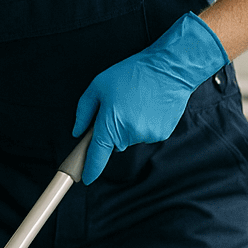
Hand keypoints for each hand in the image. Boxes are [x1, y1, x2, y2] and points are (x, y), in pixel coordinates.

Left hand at [71, 12, 226, 184]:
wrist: (169, 69)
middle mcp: (129, 135)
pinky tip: (149, 107)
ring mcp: (147, 136)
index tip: (84, 178)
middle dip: (112, 130)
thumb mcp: (98, 86)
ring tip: (136, 103)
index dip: (89, 168)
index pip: (97, 155)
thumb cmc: (131, 74)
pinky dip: (144, 124)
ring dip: (129, 126)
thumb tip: (78, 132)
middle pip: (114, 143)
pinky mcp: (161, 134)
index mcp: (110, 124)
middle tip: (119, 106)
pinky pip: (145, 134)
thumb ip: (84, 112)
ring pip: (130, 138)